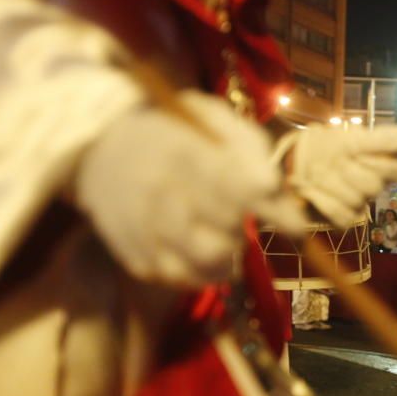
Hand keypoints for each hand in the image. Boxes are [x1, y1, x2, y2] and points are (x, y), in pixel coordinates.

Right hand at [75, 91, 304, 286]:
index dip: (273, 211)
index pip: (234, 187)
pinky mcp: (138, 258)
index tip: (298, 228)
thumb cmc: (172, 131)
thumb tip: (274, 187)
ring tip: (223, 232)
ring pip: (210, 263)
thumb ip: (248, 145)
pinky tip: (200, 245)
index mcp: (181, 152)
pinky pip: (187, 278)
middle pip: (226, 230)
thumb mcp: (209, 117)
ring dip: (230, 253)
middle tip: (241, 212)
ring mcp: (145, 231)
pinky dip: (205, 269)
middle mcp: (159, 194)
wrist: (98, 148)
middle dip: (245, 224)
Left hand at [279, 124, 396, 227]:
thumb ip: (388, 138)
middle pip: (373, 186)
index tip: (355, 150)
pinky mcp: (342, 221)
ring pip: (356, 200)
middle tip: (331, 160)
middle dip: (347, 170)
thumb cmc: (324, 146)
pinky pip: (343, 217)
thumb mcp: (354, 137)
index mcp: (381, 168)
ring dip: (329, 183)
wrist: (289, 160)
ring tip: (315, 173)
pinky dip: (323, 201)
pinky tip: (310, 190)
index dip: (374, 161)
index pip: (395, 171)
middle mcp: (374, 188)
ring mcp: (359, 205)